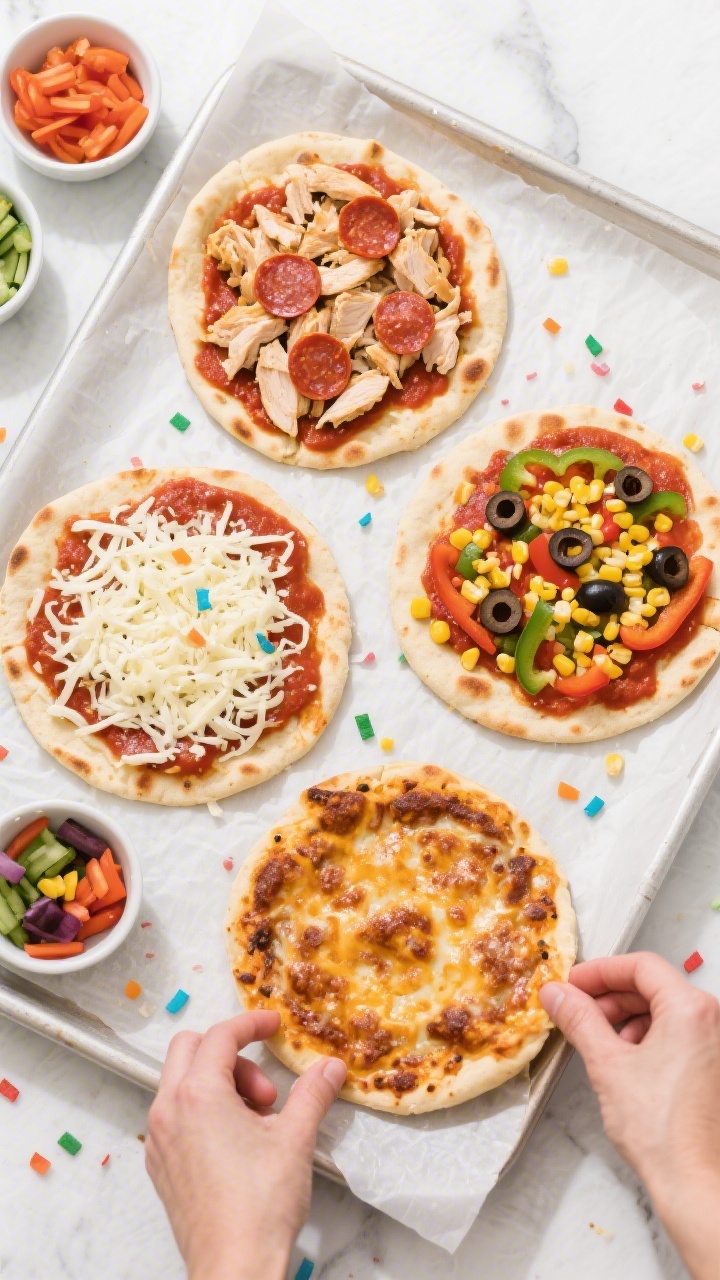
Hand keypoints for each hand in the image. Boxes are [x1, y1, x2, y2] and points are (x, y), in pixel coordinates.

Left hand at [146, 1011, 345, 1279]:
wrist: (234, 1267)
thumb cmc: (259, 1206)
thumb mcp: (295, 1138)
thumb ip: (313, 1093)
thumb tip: (330, 1069)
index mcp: (197, 1094)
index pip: (221, 1036)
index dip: (250, 1023)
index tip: (272, 1024)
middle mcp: (168, 1111)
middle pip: (190, 1049)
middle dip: (231, 1056)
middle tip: (265, 1091)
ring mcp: (159, 1140)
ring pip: (181, 1083)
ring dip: (219, 1085)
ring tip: (257, 1123)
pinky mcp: (161, 1166)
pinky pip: (176, 1117)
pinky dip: (203, 1112)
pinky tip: (237, 1143)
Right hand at [541, 952, 719, 1279]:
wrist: (694, 1183)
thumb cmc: (663, 1132)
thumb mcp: (607, 1064)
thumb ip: (579, 1019)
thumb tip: (558, 995)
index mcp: (691, 1010)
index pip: (641, 966)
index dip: (601, 971)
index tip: (575, 984)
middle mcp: (713, 1021)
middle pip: (655, 986)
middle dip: (612, 997)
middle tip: (580, 1010)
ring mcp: (718, 1045)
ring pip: (667, 1011)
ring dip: (629, 1019)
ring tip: (602, 1043)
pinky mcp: (715, 1068)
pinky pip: (681, 1034)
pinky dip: (650, 1038)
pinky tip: (628, 1062)